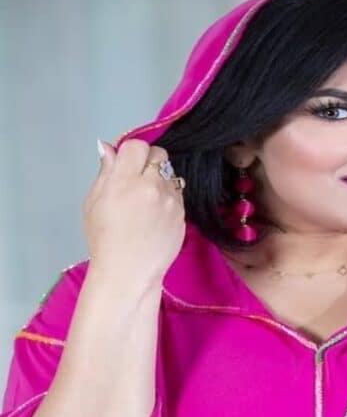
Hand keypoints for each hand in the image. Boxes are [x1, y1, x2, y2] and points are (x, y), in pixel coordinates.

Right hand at [83, 138, 185, 289]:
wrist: (129, 271)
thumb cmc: (105, 240)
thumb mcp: (94, 203)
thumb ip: (105, 172)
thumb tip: (109, 148)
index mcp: (125, 181)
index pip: (137, 145)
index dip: (131, 152)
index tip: (126, 163)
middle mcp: (152, 186)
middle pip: (159, 153)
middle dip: (148, 161)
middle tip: (136, 179)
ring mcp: (171, 200)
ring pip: (170, 173)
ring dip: (160, 179)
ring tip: (146, 201)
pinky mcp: (183, 212)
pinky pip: (178, 193)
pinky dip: (168, 197)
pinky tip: (155, 213)